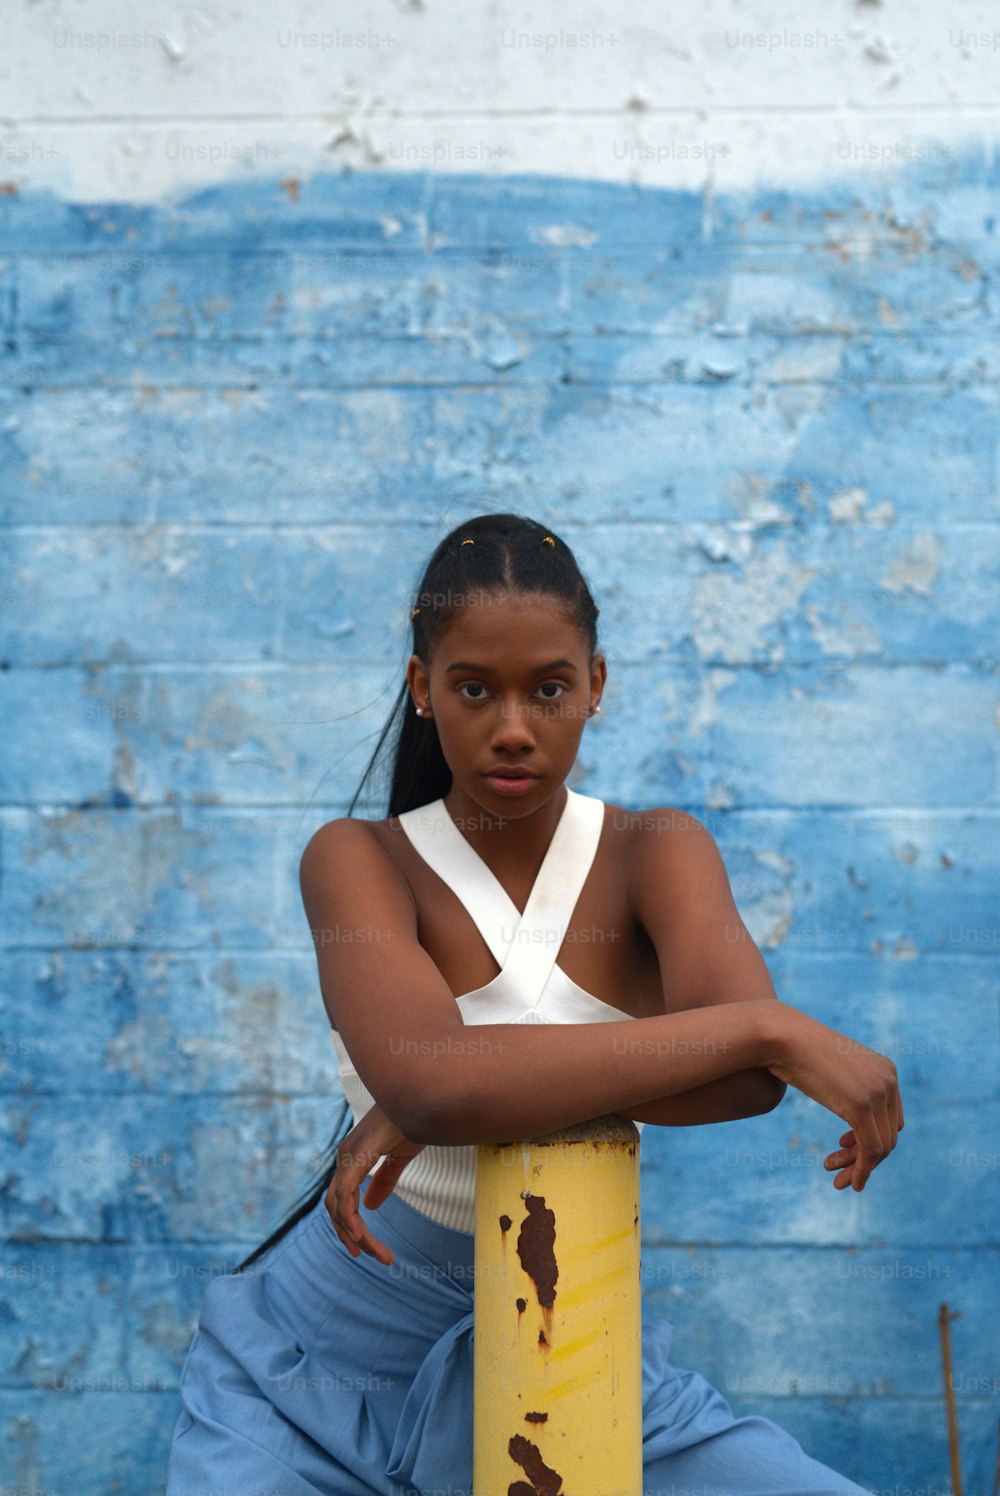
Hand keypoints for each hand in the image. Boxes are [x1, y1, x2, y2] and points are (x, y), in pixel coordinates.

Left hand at [325, 1102, 425, 1265]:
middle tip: (374, 1258)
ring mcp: (347, 1156)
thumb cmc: (412, 1119)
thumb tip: (370, 1206)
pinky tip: (360, 1236)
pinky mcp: (356, 1157)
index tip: (364, 1249)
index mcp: (352, 1158)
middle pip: (336, 1208)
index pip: (342, 1200)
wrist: (421, 1096)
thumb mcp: (400, 1157)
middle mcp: (344, 1158)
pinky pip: (345, 1195)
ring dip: (355, 1235)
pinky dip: (349, 1218)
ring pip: (339, 1207)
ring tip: (377, 1254)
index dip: (349, 1226)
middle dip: (350, 1236)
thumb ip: (385, 1181)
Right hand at [764, 1004, 903, 1191]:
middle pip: (889, 1135)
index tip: (842, 1146)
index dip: (871, 1140)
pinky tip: (850, 1183)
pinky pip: (871, 1149)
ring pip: (881, 1147)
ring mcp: (877, 1092)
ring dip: (861, 1169)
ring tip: (838, 1181)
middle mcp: (889, 1080)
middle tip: (836, 1170)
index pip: (891, 1120)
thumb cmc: (799, 1052)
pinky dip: (862, 1171)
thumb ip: (851, 1086)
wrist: (782, 1036)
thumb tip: (855, 1109)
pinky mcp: (861, 1106)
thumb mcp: (834, 1070)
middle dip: (864, 1158)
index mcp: (887, 1070)